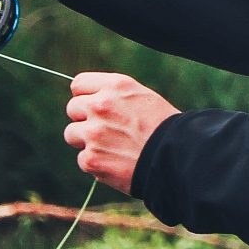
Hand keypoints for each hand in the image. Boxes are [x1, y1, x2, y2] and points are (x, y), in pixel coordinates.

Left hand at [64, 72, 179, 194]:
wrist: (176, 158)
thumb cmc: (163, 128)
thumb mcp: (142, 97)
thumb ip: (113, 96)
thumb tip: (89, 101)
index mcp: (114, 86)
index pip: (78, 84)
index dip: (86, 97)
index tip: (95, 108)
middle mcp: (100, 106)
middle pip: (73, 108)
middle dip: (85, 119)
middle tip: (106, 131)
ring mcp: (93, 133)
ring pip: (72, 134)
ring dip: (86, 141)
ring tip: (111, 147)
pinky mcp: (91, 159)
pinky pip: (82, 159)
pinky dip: (97, 163)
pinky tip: (117, 163)